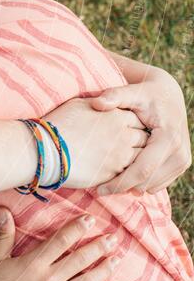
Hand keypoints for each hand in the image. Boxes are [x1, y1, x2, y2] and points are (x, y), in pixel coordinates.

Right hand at [0, 209, 118, 280]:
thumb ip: (4, 235)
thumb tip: (3, 210)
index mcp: (34, 264)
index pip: (60, 241)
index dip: (77, 228)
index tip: (90, 219)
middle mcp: (49, 280)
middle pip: (79, 259)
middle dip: (98, 247)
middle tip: (112, 238)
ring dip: (104, 270)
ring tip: (116, 260)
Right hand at [44, 98, 148, 188]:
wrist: (48, 149)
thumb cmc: (59, 124)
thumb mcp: (78, 105)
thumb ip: (97, 104)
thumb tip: (102, 103)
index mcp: (116, 115)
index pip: (138, 118)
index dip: (134, 124)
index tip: (129, 128)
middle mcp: (124, 134)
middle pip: (144, 138)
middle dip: (140, 141)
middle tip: (133, 145)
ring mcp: (121, 155)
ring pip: (141, 158)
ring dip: (137, 160)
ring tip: (129, 161)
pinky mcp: (114, 173)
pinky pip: (130, 174)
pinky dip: (129, 174)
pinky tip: (122, 173)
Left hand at [89, 70, 191, 193]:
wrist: (168, 94)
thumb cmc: (146, 93)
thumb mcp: (132, 91)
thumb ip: (115, 96)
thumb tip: (97, 103)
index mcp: (169, 138)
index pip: (142, 170)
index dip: (119, 182)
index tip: (98, 189)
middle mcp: (180, 152)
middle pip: (147, 182)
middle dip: (123, 188)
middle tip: (99, 189)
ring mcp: (182, 160)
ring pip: (153, 186)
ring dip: (131, 187)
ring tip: (108, 182)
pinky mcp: (180, 164)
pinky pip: (158, 183)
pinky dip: (141, 183)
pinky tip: (122, 177)